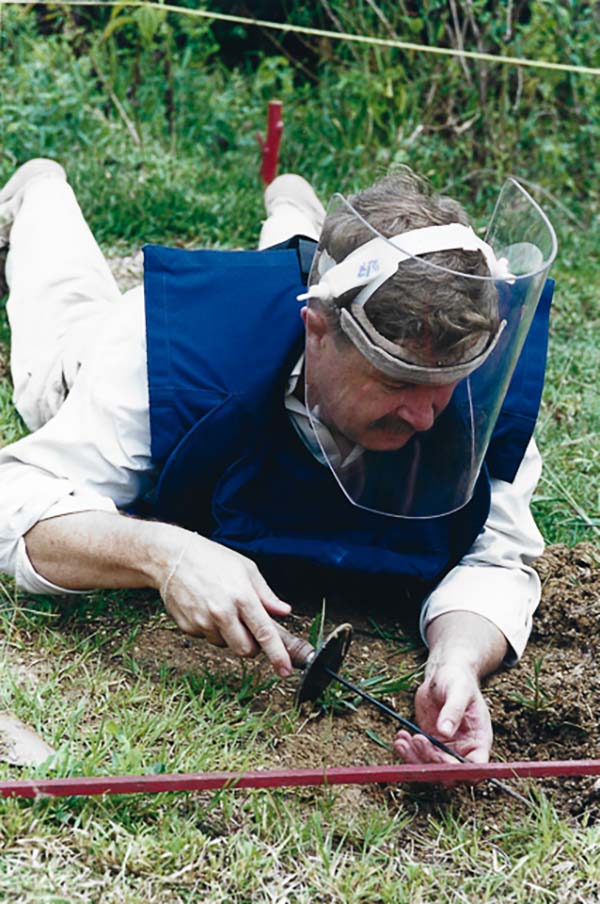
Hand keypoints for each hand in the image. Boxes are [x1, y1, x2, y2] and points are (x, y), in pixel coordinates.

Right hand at [161, 533, 297, 677]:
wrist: (172, 558)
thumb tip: (284, 611)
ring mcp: (203, 622)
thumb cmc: (212, 559)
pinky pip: (206, 638)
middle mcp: (222, 613)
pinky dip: (211, 629)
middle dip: (252, 647)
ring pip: (225, 645)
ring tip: (222, 609)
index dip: (277, 655)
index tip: (285, 670)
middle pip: (245, 650)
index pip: (264, 633)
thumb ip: (267, 595)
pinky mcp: (188, 627)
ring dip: (230, 635)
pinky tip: (206, 608)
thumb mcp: (246, 569)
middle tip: (250, 629)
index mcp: (242, 597)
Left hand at [393, 662, 492, 763]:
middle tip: (418, 739)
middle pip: (450, 774)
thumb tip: (445, 732)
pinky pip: (418, 756)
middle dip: (432, 761)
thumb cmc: (457, 680)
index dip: (460, 771)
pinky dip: (408, 751)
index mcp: (479, 741)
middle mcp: (464, 750)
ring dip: (414, 759)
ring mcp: (445, 749)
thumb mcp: (458, 691)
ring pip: (431, 768)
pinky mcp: (430, 743)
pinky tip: (400, 737)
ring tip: (402, 741)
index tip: (442, 757)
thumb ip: (453, 710)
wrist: (444, 674)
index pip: (475, 769)